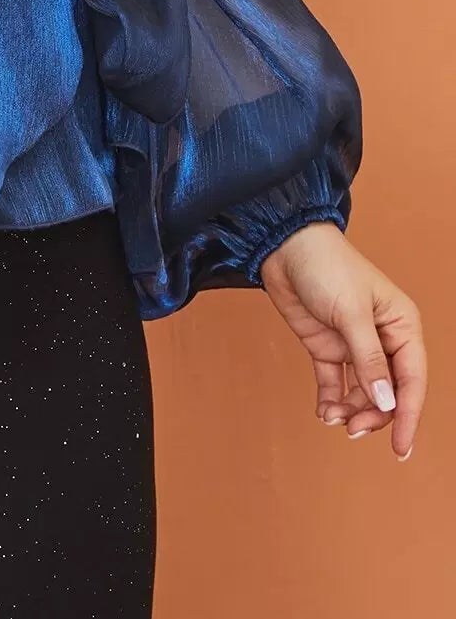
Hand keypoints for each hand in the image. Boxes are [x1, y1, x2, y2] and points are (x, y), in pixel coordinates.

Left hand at [258, 221, 425, 459]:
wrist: (283, 246)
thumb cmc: (327, 266)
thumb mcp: (352, 313)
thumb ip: (369, 360)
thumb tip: (386, 403)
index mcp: (402, 326)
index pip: (412, 380)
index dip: (408, 416)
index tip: (401, 449)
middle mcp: (383, 339)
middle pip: (387, 392)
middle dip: (374, 415)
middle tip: (353, 429)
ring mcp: (354, 345)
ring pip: (362, 392)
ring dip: (351, 410)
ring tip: (333, 417)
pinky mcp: (327, 347)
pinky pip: (335, 382)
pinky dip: (332, 400)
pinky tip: (324, 412)